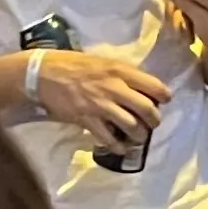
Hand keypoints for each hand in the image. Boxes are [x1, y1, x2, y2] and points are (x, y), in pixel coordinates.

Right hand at [21, 52, 169, 147]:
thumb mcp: (101, 61)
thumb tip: (138, 86)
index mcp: (119, 70)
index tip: (164, 101)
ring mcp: (101, 105)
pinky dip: (117, 146)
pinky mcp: (87, 120)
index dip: (164, 95)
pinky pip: (109, 138)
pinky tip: (120, 147)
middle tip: (153, 124)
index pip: (153, 85)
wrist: (43, 74)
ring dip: (139, 136)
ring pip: (132, 126)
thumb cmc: (72, 64)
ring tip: (138, 137)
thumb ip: (121, 73)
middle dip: (154, 120)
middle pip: (147, 109)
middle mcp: (114, 88)